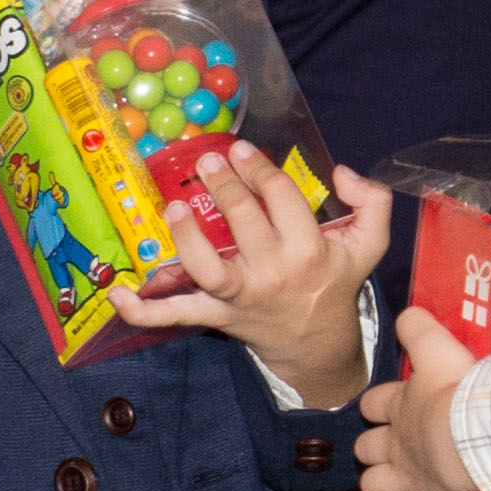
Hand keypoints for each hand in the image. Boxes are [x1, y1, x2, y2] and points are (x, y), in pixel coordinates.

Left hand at [115, 146, 387, 413]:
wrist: (317, 341)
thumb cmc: (336, 281)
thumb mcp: (370, 243)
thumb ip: (372, 201)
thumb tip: (342, 172)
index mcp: (309, 249)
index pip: (282, 198)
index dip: (261, 169)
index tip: (242, 148)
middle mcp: (273, 271)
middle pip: (244, 221)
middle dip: (225, 186)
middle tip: (208, 160)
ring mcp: (240, 296)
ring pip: (207, 268)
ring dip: (186, 237)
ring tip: (173, 205)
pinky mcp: (215, 315)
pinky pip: (175, 316)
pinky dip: (144, 311)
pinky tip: (119, 295)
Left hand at [354, 301, 487, 490]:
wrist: (477, 433)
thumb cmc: (461, 388)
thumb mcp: (439, 347)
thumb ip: (420, 328)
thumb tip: (406, 310)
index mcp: (400, 407)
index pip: (374, 403)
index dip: (377, 404)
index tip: (382, 404)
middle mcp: (397, 444)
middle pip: (368, 447)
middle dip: (372, 447)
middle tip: (385, 445)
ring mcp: (410, 478)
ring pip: (376, 485)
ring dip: (378, 484)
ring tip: (383, 485)